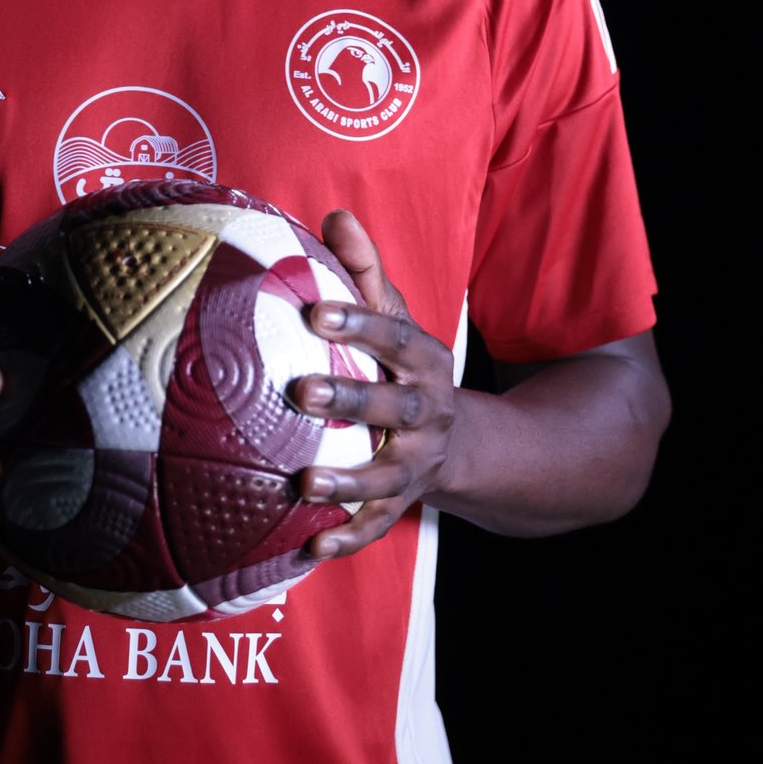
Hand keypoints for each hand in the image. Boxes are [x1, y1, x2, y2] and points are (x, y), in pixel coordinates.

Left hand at [289, 210, 458, 559]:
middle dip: (351, 402)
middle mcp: (426, 412)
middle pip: (394, 406)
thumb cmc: (402, 365)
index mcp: (421, 359)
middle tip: (301, 392)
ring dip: (349, 481)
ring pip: (387, 474)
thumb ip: (365, 271)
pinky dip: (348, 539)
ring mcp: (417, 461)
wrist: (462, 441)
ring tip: (305, 483)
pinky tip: (312, 548)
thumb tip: (334, 215)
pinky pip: (378, 525)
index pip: (391, 336)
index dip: (357, 322)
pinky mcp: (402, 502)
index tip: (315, 310)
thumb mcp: (396, 317)